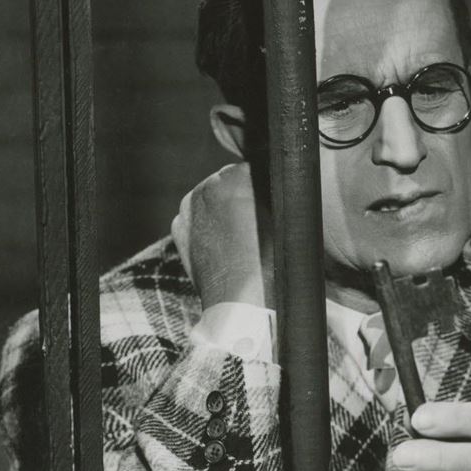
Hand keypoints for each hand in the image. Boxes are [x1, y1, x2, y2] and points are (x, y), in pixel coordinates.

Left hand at [182, 163, 272, 308]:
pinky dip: (207, 227)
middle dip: (243, 196)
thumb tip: (276, 187)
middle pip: (230, 180)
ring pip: (211, 199)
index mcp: (239, 175)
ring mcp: (189, 207)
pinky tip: (224, 247)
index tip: (277, 204)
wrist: (244, 301)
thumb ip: (281, 194)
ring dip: (224, 211)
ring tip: (242, 239)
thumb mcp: (292, 221)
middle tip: (260, 223)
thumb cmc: (274, 263)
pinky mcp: (179, 228)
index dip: (269, 186)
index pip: (257, 169)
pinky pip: (196, 219)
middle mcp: (209, 185)